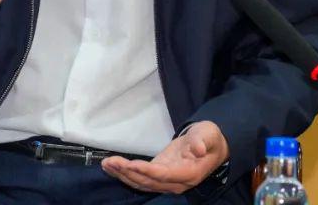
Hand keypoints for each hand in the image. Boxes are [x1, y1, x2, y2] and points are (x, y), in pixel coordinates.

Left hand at [101, 121, 228, 194]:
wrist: (210, 146)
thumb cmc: (209, 139)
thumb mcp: (208, 134)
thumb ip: (202, 141)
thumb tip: (199, 148)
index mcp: (189, 173)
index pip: (165, 175)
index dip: (147, 172)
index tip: (131, 164)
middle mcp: (176, 182)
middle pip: (149, 182)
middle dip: (128, 173)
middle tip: (111, 162)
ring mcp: (166, 181)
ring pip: (142, 183)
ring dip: (123, 175)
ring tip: (107, 164)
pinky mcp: (158, 175)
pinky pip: (140, 178)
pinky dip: (125, 174)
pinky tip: (112, 167)